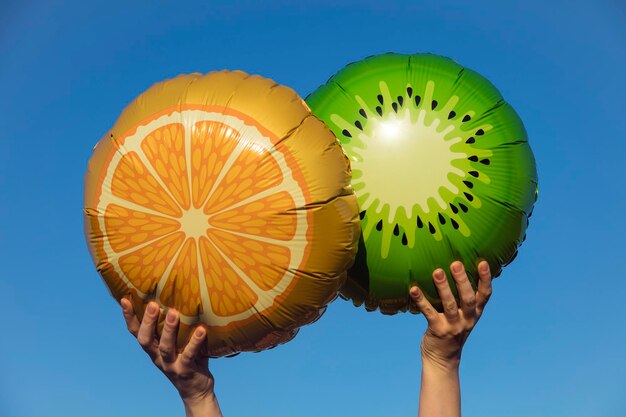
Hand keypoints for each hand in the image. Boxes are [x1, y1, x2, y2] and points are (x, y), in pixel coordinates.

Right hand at [121, 299, 222, 416]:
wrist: (195, 389)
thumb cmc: (187, 357)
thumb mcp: (177, 342)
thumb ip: (174, 326)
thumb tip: (179, 294)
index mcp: (153, 349)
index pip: (136, 332)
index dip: (129, 317)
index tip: (125, 299)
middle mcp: (158, 357)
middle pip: (146, 340)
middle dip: (147, 322)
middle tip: (152, 304)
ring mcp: (171, 365)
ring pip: (166, 347)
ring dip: (168, 330)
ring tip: (173, 313)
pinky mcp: (186, 370)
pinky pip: (189, 355)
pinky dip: (194, 342)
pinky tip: (201, 330)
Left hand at [410, 260, 491, 369]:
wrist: (442, 359)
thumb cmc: (451, 329)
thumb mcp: (462, 316)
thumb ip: (462, 299)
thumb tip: (454, 269)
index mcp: (475, 314)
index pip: (485, 295)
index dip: (485, 279)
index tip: (482, 262)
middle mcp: (467, 320)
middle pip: (468, 299)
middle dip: (463, 281)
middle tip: (456, 264)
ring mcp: (453, 326)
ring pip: (449, 305)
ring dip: (443, 287)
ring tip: (437, 272)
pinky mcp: (438, 331)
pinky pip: (429, 313)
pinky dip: (421, 300)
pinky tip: (414, 289)